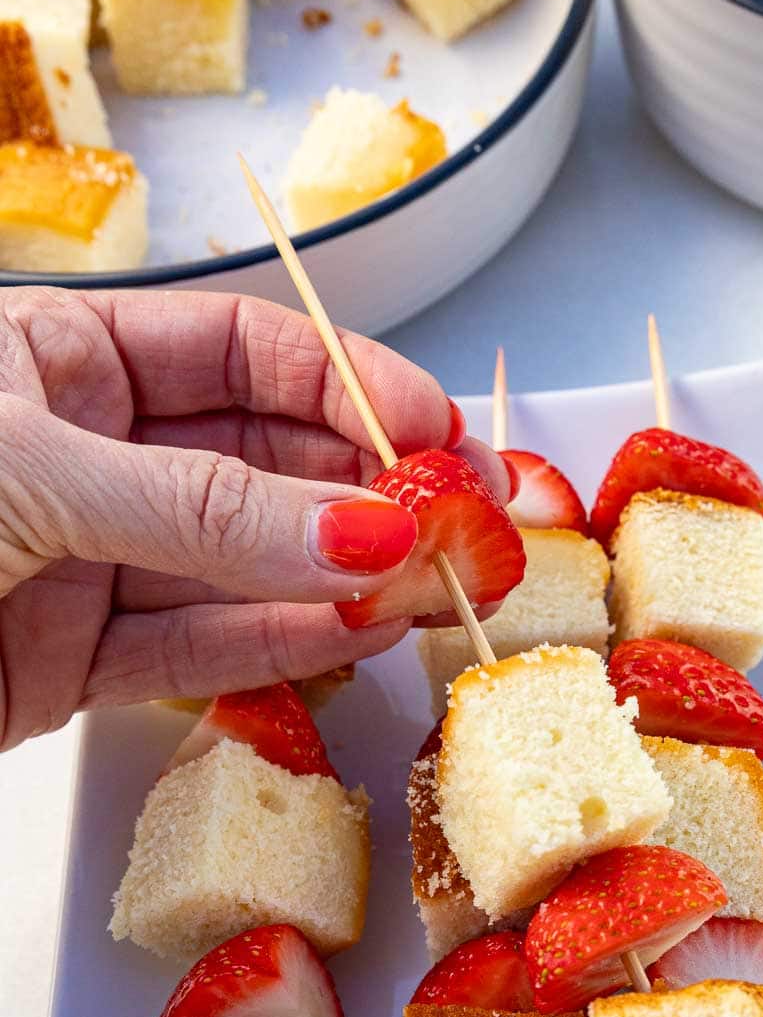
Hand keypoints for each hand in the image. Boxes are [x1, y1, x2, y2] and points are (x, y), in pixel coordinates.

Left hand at [0, 287, 512, 750]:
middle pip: (265, 464)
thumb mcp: (31, 470)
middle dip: (371, 494)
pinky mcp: (73, 665)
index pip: (242, 351)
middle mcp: (87, 454)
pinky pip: (198, 651)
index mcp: (62, 357)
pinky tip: (359, 635)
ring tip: (440, 587)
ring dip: (346, 583)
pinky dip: (281, 649)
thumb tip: (358, 536)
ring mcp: (87, 562)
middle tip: (465, 521)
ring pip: (246, 569)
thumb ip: (200, 509)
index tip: (435, 427)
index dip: (349, 384)